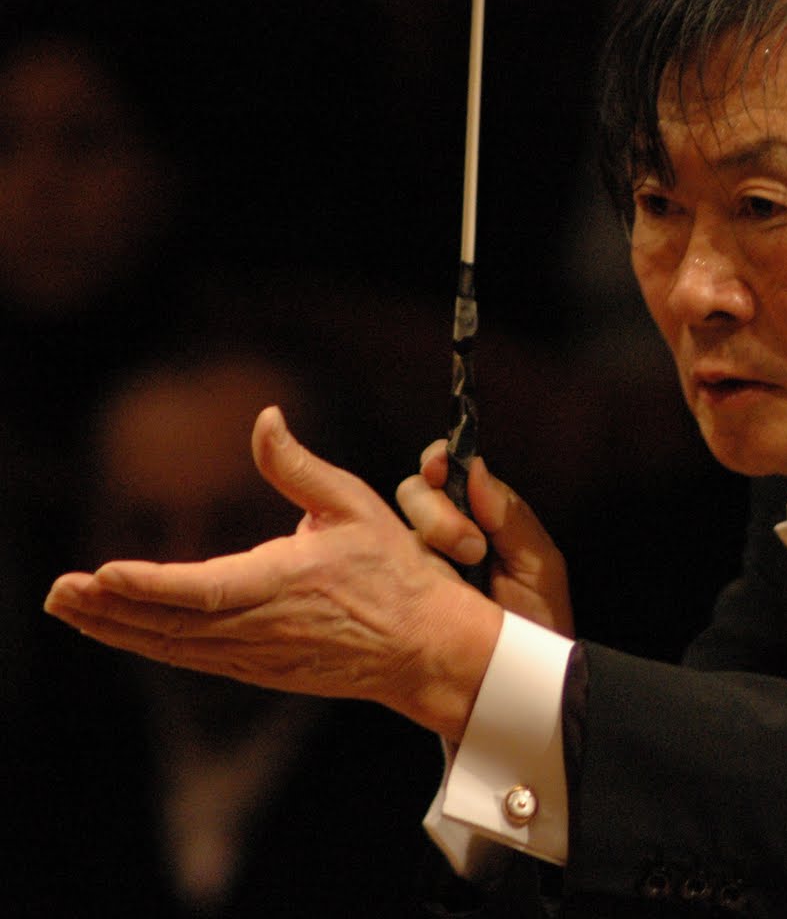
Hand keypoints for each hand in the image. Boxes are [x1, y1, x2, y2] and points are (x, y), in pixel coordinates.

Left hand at [44, 406, 502, 741]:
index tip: (101, 572)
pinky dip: (151, 645)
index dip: (148, 583)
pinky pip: (193, 660)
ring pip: (173, 648)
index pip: (202, 587)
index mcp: (286, 583)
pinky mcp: (261, 672)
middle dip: (109, 609)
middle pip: (170, 625)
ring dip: (117, 630)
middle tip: (57, 592)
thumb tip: (264, 417)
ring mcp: (260, 657)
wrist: (425, 647)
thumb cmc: (396, 572)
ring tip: (71, 608)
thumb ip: (299, 466)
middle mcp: (264, 628)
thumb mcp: (356, 506)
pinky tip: (122, 630)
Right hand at [397, 441, 574, 638]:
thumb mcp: (537, 568)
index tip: (439, 469)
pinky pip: (380, 571)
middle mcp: (446, 537)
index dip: (439, 462)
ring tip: (456, 579)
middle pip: (415, 494)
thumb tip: (476, 467)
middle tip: (471, 549)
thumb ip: (510, 516)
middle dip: (436, 512)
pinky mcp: (398, 599)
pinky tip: (417, 590)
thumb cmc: (536, 628)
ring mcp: (418, 567)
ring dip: (423, 544)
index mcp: (483, 519)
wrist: (520, 687)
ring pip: (391, 528)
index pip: (449, 473)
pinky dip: (390, 571)